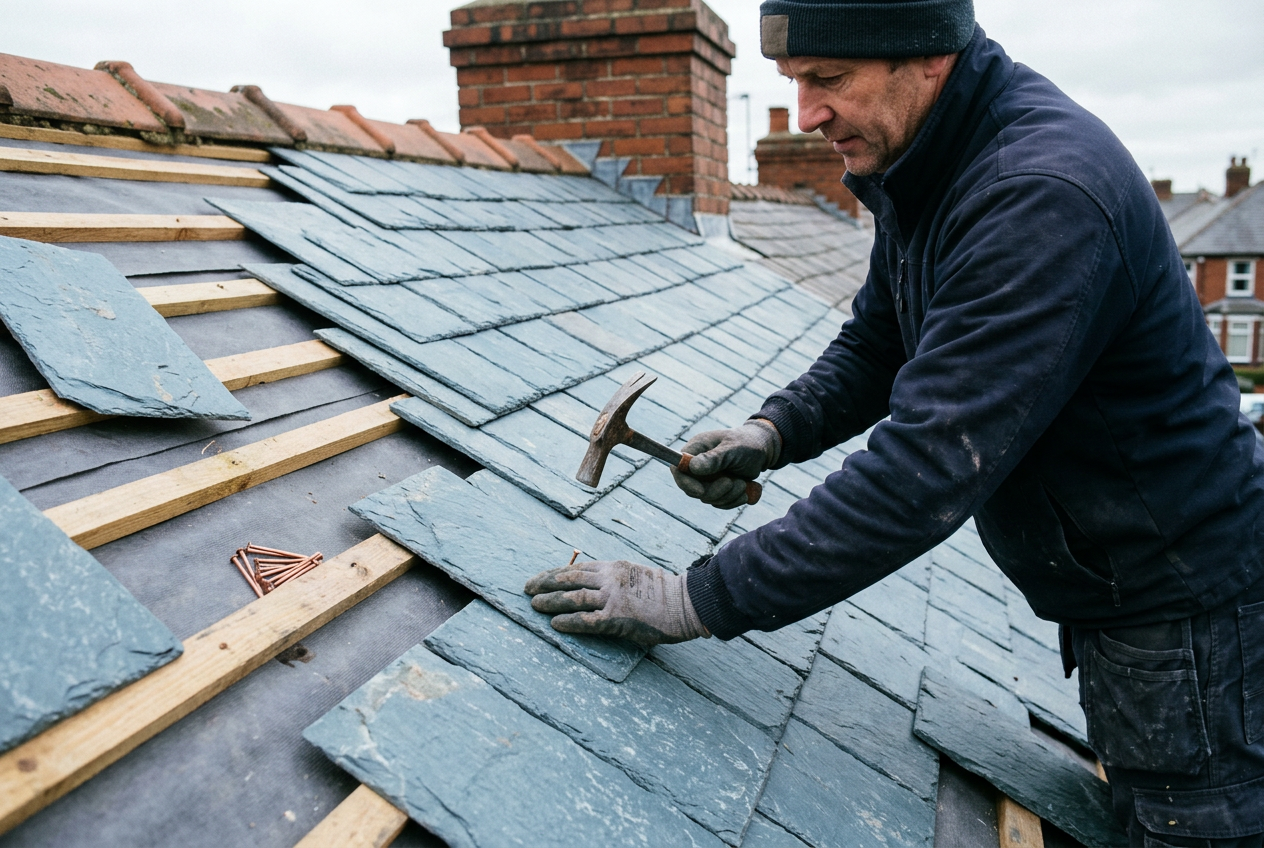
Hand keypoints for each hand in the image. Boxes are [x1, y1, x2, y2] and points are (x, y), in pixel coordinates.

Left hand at [524, 560, 708, 646]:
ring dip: (550, 601)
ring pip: (573, 597)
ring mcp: (612, 598)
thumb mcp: (633, 574)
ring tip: (534, 605)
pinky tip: (555, 624)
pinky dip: (568, 622)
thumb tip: (589, 582)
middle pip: (568, 578)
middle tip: (527, 589)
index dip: (553, 573)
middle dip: (544, 583)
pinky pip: (586, 620)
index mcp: (612, 566)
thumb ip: (612, 577)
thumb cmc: (661, 591)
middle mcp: (609, 579)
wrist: (683, 603)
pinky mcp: (617, 618)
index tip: (538, 578)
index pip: (575, 567)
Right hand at [671, 419, 780, 508]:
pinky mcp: (716, 488)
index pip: (678, 469)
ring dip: (727, 496)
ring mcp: (706, 479)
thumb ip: (714, 458)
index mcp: (695, 449)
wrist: (762, 450)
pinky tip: (745, 491)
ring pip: (707, 499)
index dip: (685, 483)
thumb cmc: (746, 443)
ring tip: (743, 483)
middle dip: (714, 491)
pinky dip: (732, 501)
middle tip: (732, 482)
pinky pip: (719, 503)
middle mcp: (697, 465)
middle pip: (692, 489)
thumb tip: (692, 467)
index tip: (701, 490)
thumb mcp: (732, 448)